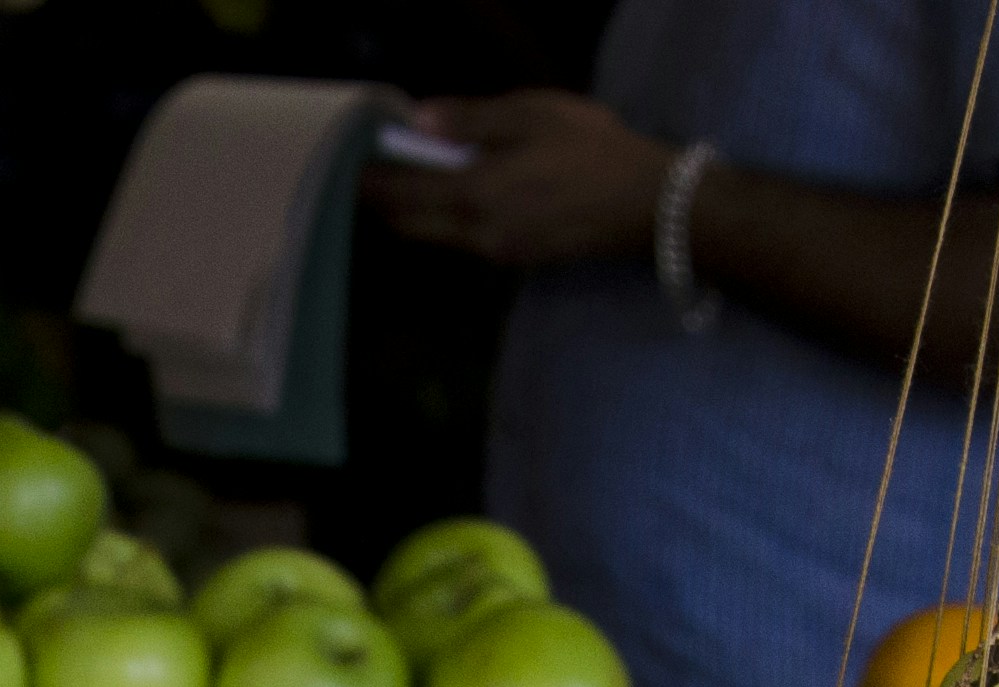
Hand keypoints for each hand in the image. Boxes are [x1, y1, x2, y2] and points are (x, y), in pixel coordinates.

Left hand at [364, 91, 672, 270]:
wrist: (648, 205)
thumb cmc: (591, 150)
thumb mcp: (532, 115)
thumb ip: (471, 119)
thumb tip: (419, 119)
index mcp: (474, 194)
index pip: (400, 196)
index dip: (370, 184)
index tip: (350, 168)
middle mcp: (476, 234)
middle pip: (410, 224)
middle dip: (385, 203)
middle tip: (371, 174)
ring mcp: (496, 251)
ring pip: (436, 235)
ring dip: (416, 212)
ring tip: (411, 178)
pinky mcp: (516, 258)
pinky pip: (463, 240)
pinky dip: (446, 219)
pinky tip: (458, 193)